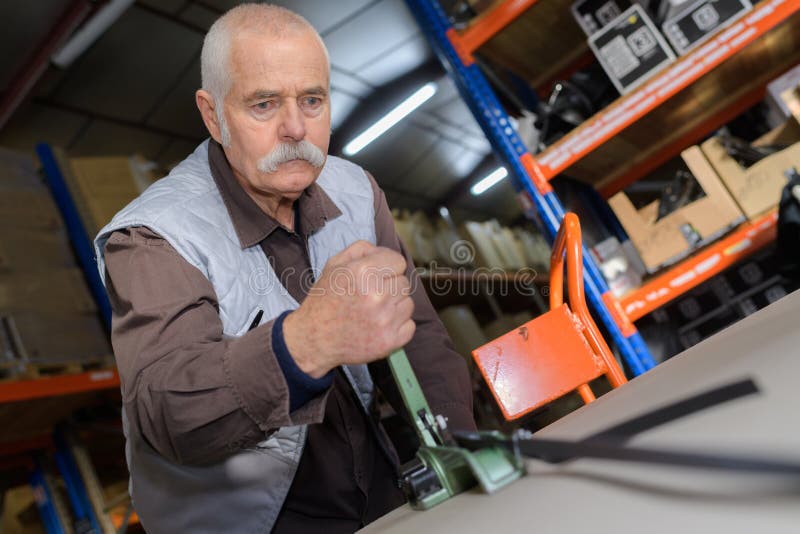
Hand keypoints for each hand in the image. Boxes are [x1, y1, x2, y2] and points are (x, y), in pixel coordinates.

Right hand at [283, 240, 414, 377]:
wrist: (313, 339)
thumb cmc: (325, 300)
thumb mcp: (334, 265)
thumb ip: (362, 249)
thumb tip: (384, 252)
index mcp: (363, 272)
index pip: (398, 262)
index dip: (387, 268)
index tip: (377, 276)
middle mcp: (377, 295)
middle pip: (404, 283)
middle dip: (389, 287)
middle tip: (370, 296)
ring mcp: (385, 320)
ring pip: (408, 304)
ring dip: (394, 306)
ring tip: (373, 311)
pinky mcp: (389, 341)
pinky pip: (409, 325)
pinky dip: (398, 326)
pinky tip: (379, 325)